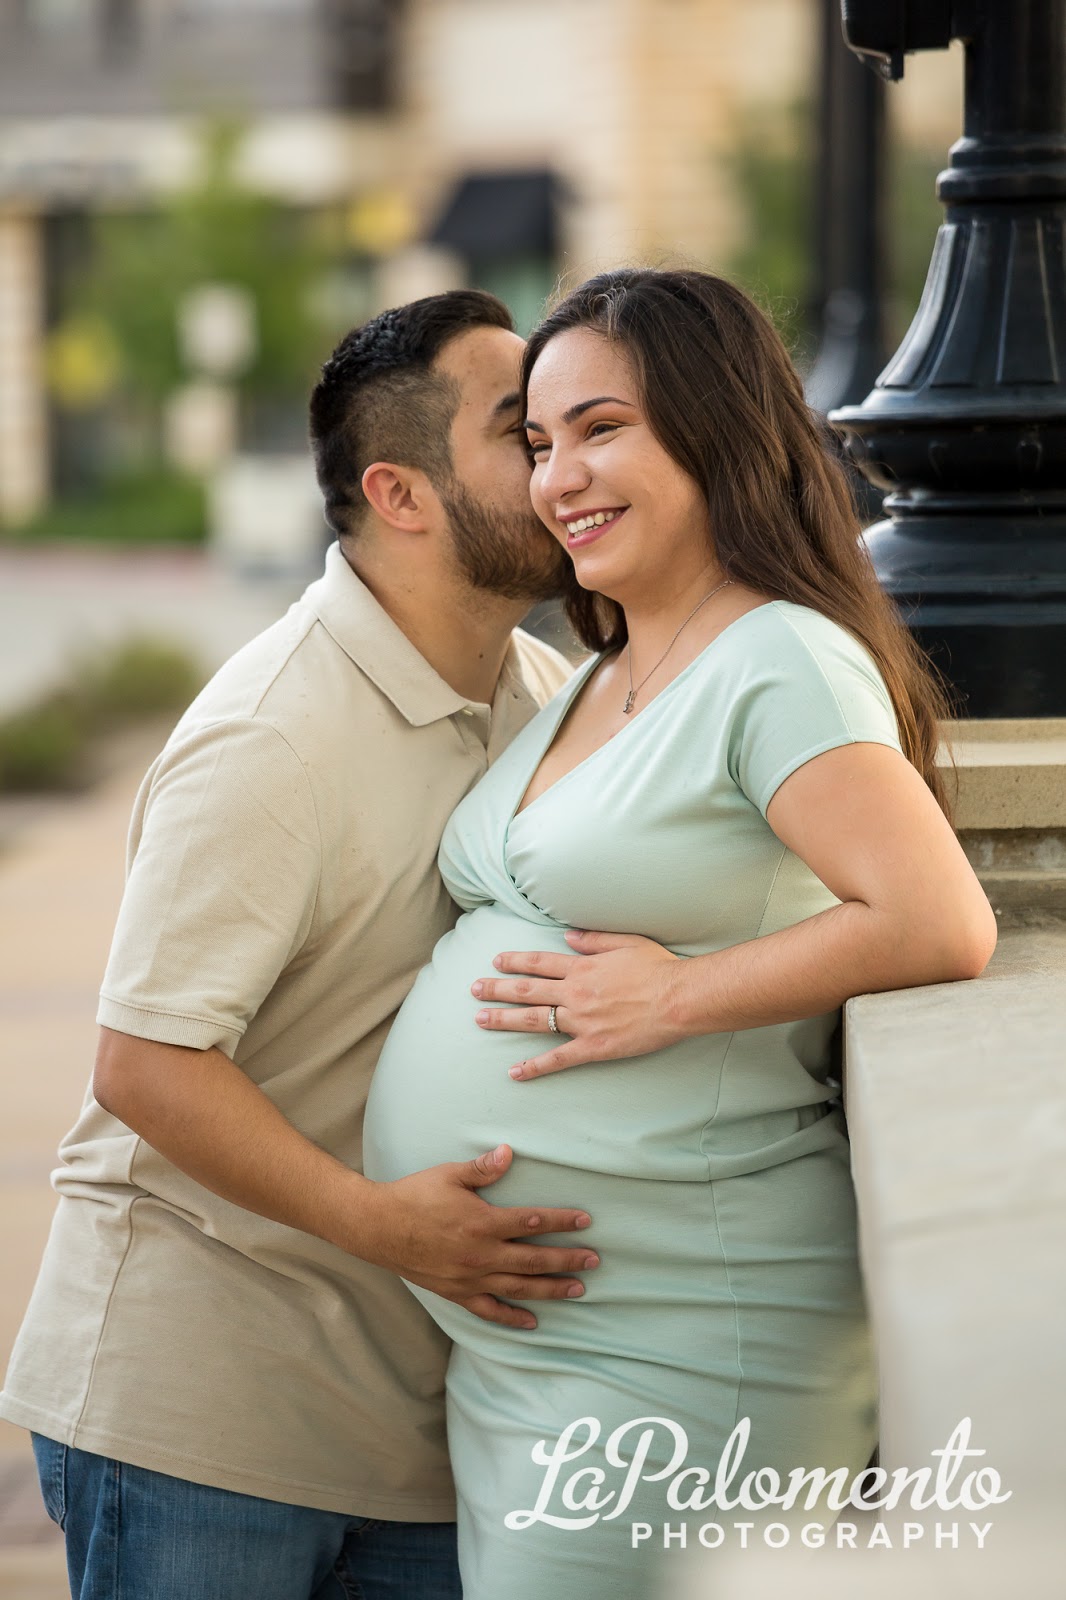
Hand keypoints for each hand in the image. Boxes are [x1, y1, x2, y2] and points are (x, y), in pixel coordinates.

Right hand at [362, 1144, 597, 1328]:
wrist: (378, 1228)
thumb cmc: (414, 1196)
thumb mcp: (449, 1175)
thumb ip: (483, 1168)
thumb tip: (509, 1152)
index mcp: (483, 1223)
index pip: (533, 1223)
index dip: (562, 1222)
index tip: (586, 1221)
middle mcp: (481, 1255)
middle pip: (534, 1261)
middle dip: (567, 1260)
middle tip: (594, 1261)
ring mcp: (470, 1279)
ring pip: (519, 1289)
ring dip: (551, 1290)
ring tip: (577, 1290)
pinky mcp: (456, 1293)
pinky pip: (489, 1311)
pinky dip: (512, 1318)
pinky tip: (532, 1322)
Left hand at [471, 930, 685, 1078]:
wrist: (679, 999)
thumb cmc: (659, 968)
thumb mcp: (627, 942)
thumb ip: (594, 939)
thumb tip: (567, 935)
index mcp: (582, 967)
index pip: (538, 963)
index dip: (515, 961)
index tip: (496, 962)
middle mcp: (575, 992)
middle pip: (526, 990)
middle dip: (496, 989)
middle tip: (473, 990)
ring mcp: (581, 1021)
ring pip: (533, 1020)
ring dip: (503, 1020)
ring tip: (480, 1020)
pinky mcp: (593, 1046)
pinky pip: (557, 1058)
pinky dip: (534, 1067)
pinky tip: (515, 1072)